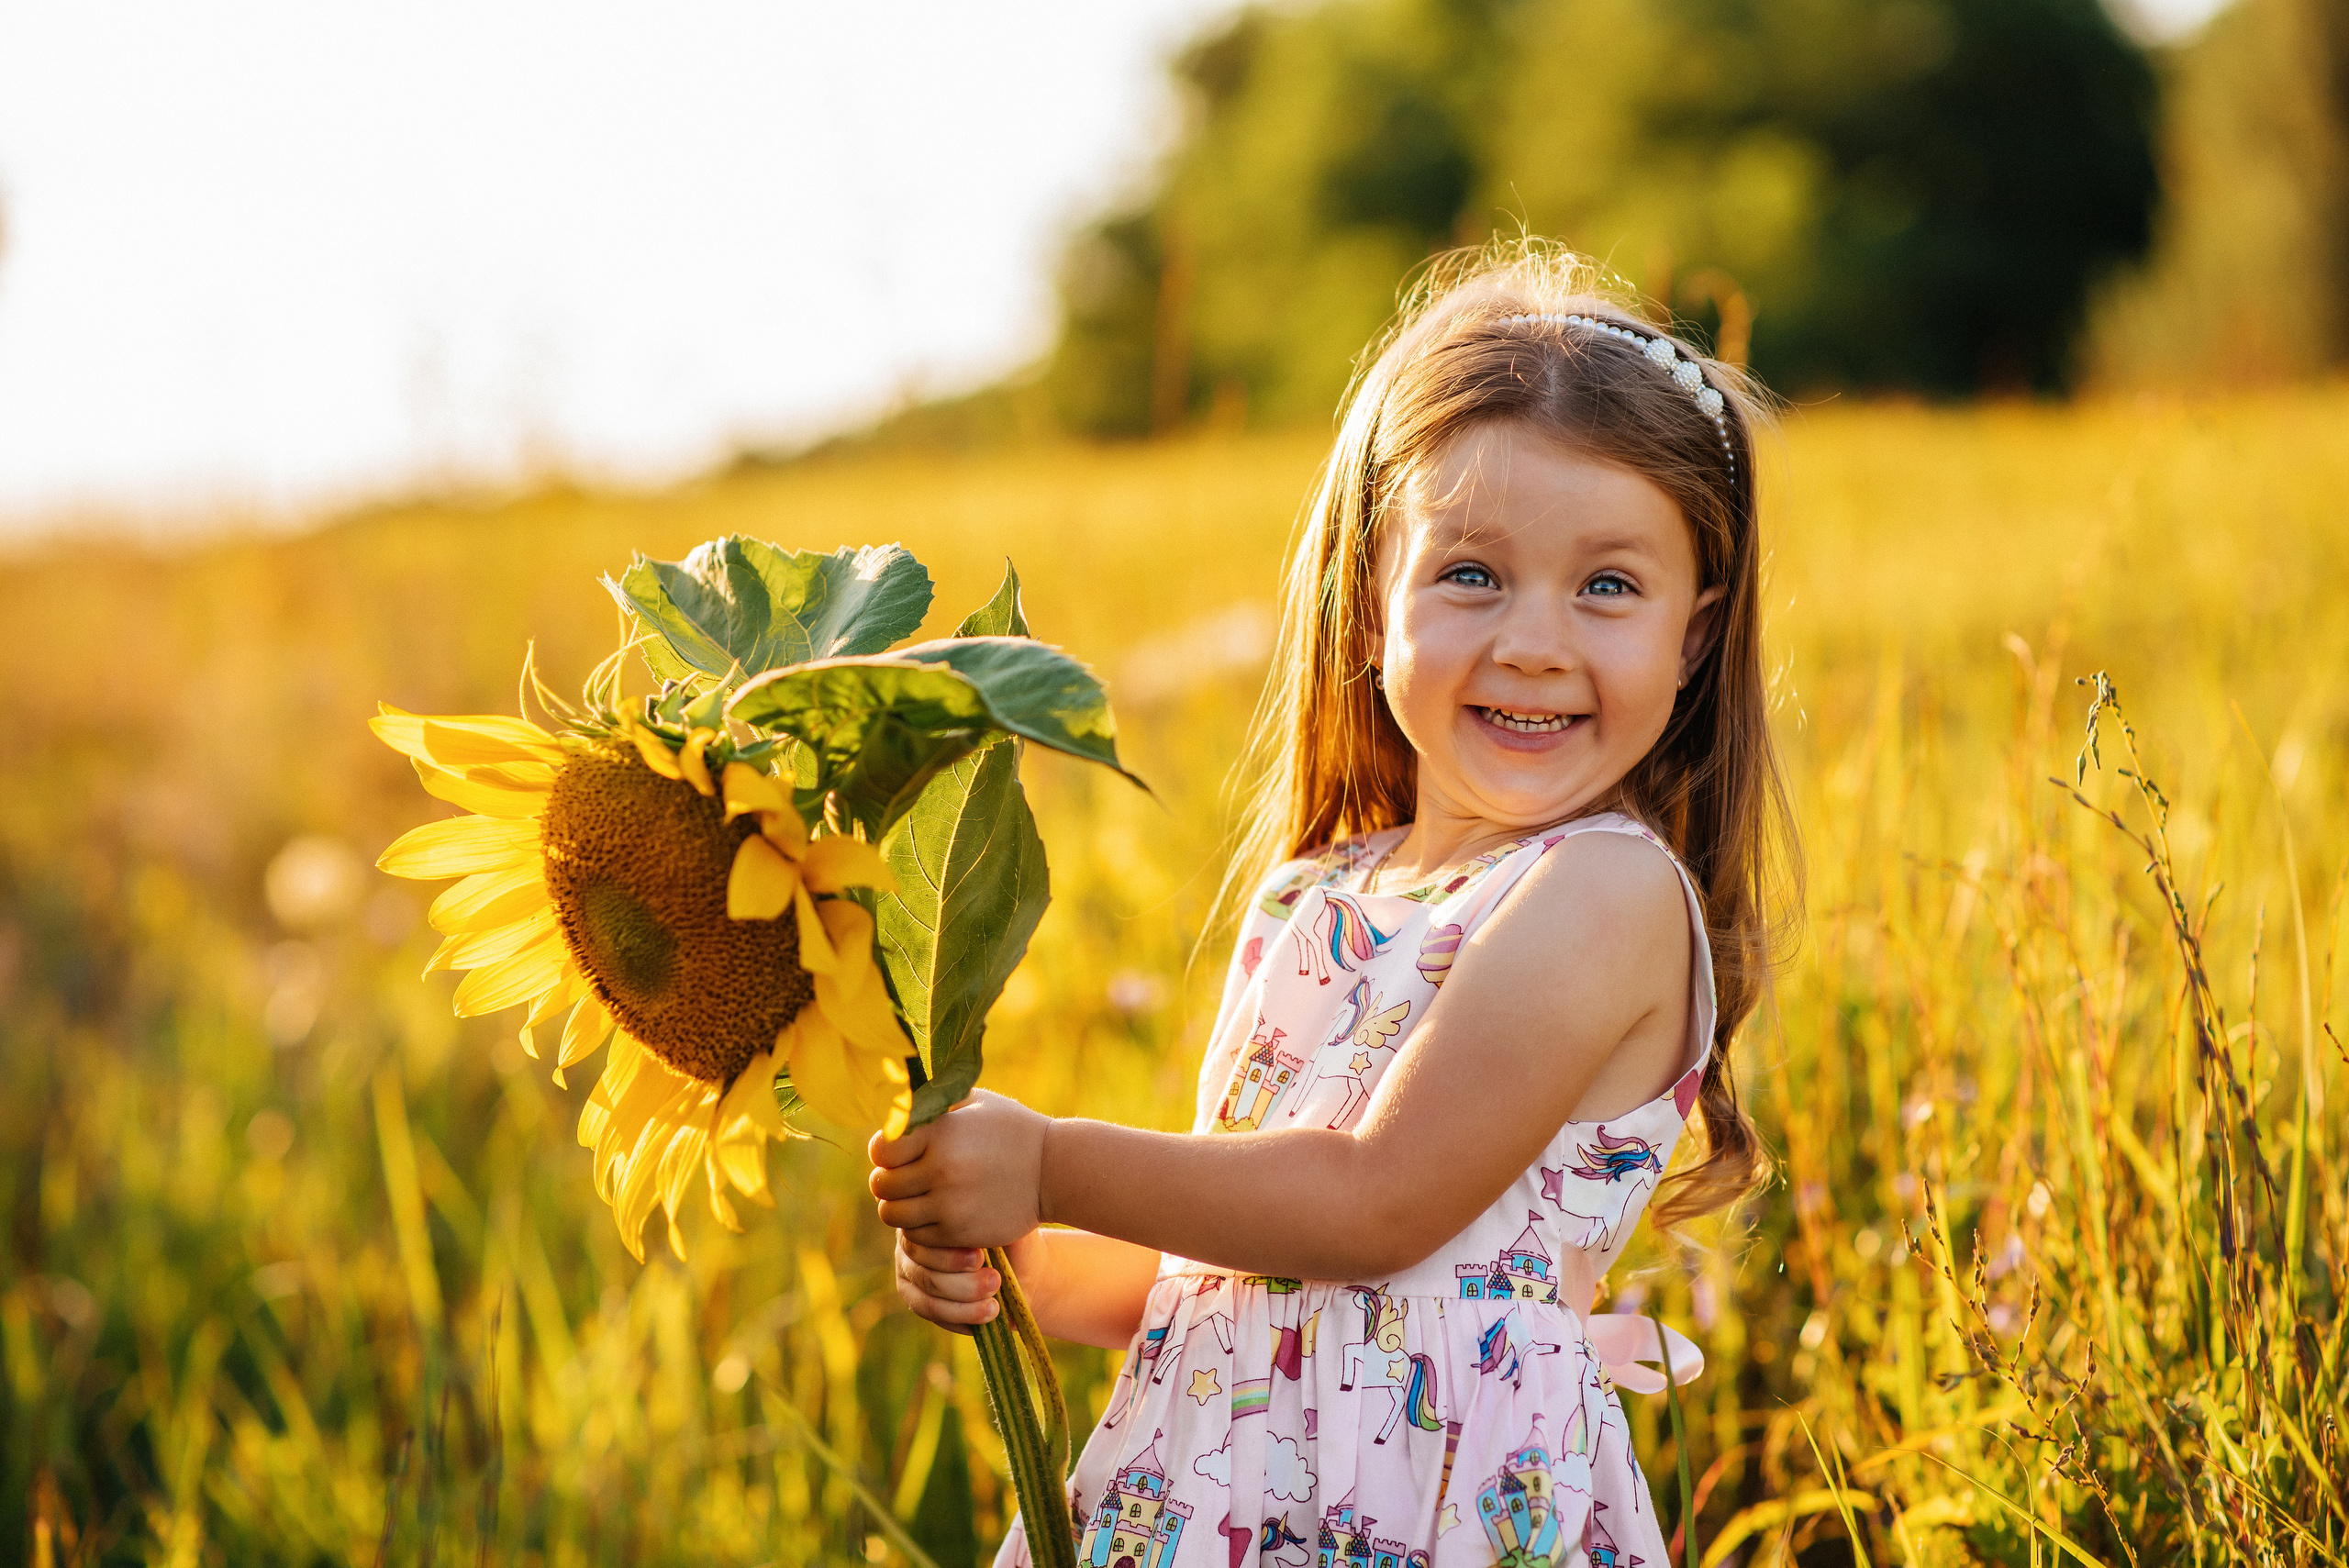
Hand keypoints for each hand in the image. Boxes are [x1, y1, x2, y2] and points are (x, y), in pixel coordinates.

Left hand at [868, 1089, 1049, 1250]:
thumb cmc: (1011, 1129)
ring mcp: (949, 1205)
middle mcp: (941, 1170)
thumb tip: (895, 1103)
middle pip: (881, 1185)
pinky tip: (938, 1211)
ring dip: (901, 1205)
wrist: (1054, 1171)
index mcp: (940, 1133)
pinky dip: (920, 1226)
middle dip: (889, 1180)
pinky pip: (916, 1236)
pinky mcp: (958, 1233)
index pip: (881, 1149)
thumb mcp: (976, 1102)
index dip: (884, 1151)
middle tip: (906, 1176)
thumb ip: (934, 1102)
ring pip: (893, 1214)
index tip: (897, 1151)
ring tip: (919, 1195)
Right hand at [891, 1229, 1045, 1334]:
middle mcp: (911, 1240)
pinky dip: (961, 1316)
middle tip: (995, 1281)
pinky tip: (988, 1313)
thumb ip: (989, 1217)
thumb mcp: (1007, 1223)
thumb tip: (980, 1214)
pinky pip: (933, 1313)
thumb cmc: (1013, 1240)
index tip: (982, 1258)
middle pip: (924, 1270)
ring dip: (964, 1302)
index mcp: (928, 1213)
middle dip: (962, 1282)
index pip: (924, 1238)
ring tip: (995, 1303)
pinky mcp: (917, 1299)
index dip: (950, 1254)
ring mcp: (909, 1271)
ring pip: (928, 1296)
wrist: (1023, 1270)